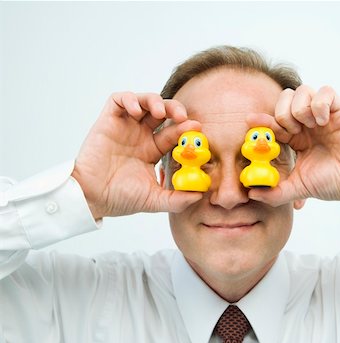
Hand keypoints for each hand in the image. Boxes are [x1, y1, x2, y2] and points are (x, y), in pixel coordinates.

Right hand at [71, 92, 201, 218]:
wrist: (91, 197)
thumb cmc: (120, 198)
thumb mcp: (154, 200)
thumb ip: (177, 199)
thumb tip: (200, 195)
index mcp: (152, 150)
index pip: (174, 133)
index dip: (185, 128)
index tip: (196, 127)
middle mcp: (140, 136)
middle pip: (163, 112)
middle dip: (174, 109)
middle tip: (182, 116)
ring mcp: (124, 127)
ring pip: (144, 102)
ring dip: (155, 101)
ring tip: (159, 111)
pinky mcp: (108, 121)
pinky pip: (119, 100)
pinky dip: (130, 99)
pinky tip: (136, 112)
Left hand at [247, 85, 339, 206]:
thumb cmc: (332, 182)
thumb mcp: (298, 188)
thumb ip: (275, 193)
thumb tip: (252, 194)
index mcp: (295, 138)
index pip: (272, 121)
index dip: (261, 120)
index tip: (250, 121)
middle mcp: (306, 124)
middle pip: (284, 98)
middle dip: (282, 114)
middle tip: (292, 133)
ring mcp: (322, 115)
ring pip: (301, 91)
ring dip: (299, 109)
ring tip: (310, 127)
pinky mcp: (339, 109)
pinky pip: (325, 91)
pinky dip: (319, 104)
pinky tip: (324, 122)